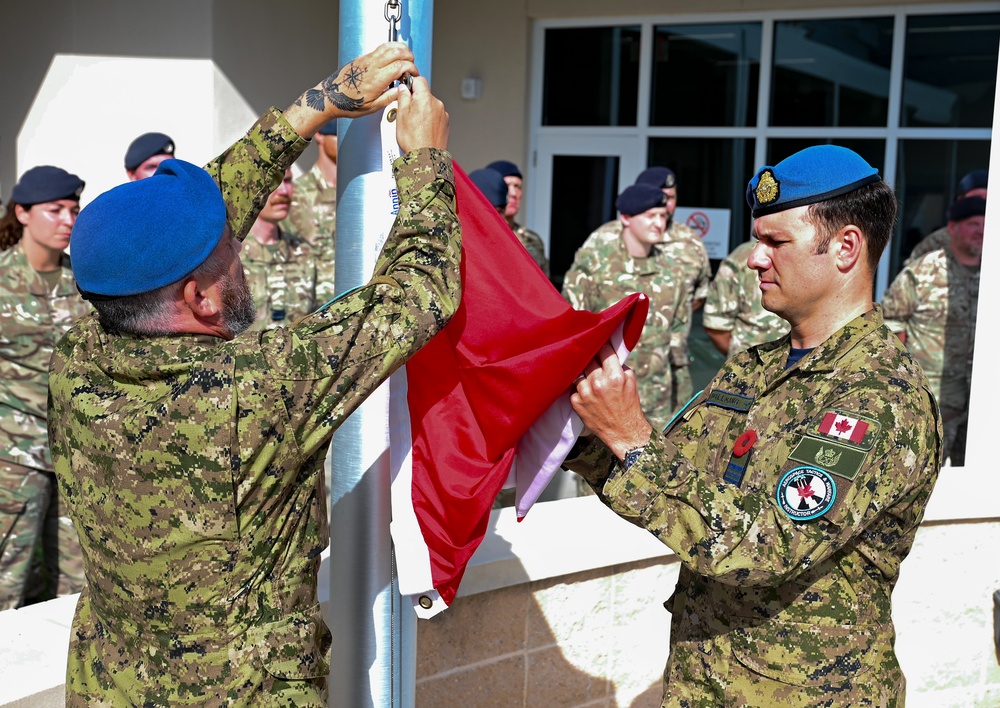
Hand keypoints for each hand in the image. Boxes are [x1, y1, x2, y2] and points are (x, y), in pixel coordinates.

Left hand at [289, 42, 418, 132]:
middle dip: (409, 57)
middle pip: (397, 52)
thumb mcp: (372, 107)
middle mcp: (372, 66)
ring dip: (401, 49)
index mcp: (377, 79)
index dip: (411, 68)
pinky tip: (393, 54)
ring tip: (406, 58)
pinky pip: (380, 48)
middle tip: (411, 66)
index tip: (413, 74)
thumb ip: (389, 97)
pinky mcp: (362, 58)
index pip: (400, 65)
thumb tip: (401, 91)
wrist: (331, 97)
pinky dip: (391, 48)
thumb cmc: (348, 103)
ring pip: (389, 46)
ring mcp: (367, 60)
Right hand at [395, 77, 448, 152]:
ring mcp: (443, 114)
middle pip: (425, 94)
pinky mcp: (446, 124)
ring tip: (415, 124)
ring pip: (430, 106)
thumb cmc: (413, 139)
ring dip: (423, 111)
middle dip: (416, 100)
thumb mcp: (401, 114)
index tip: (406, 88)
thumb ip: (403, 97)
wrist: (426, 157)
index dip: (410, 83)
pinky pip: (436, 116)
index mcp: (425, 98)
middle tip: (407, 112)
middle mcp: (437, 104)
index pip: (419, 80)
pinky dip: (430, 120)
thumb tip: (403, 89)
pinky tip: (422, 129)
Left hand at [570, 343, 652, 459]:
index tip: (599, 341)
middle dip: (591, 357)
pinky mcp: (576, 402)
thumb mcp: (630, 380)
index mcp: (614, 376)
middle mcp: (598, 383)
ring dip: (584, 372)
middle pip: (588, 359)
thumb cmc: (628, 404)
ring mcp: (585, 393)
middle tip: (591, 356)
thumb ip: (619, 364)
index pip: (603, 350)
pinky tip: (585, 390)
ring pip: (579, 372)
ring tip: (588, 375)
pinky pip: (573, 386)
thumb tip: (608, 351)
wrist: (623, 431)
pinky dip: (578, 386)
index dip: (602, 344)